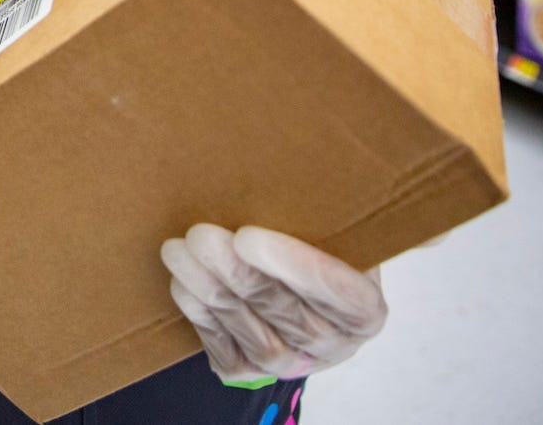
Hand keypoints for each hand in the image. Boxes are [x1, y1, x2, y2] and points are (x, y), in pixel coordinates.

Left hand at [161, 224, 386, 383]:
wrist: (290, 279)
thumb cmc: (311, 239)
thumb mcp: (333, 221)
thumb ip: (332, 204)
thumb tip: (311, 169)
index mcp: (365, 307)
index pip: (340, 293)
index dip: (296, 267)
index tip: (248, 236)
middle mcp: (335, 343)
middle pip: (287, 313)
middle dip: (238, 274)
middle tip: (199, 235)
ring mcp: (294, 363)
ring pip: (253, 335)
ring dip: (210, 291)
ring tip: (177, 251)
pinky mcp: (254, 372)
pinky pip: (227, 353)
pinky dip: (202, 319)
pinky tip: (182, 285)